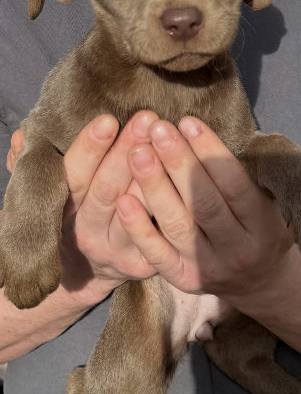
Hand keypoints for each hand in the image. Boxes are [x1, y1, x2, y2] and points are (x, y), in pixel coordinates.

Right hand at [6, 113, 160, 292]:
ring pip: (136, 209)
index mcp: (62, 210)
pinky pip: (160, 232)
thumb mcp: (47, 194)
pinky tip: (184, 175)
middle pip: (107, 189)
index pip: (73, 177)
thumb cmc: (72, 216)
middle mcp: (86, 232)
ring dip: (154, 172)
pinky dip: (173, 203)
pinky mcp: (143, 265)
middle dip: (127, 150)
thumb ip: (33, 166)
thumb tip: (22, 138)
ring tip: (168, 139)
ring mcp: (116, 251)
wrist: (85, 274)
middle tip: (146, 119)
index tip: (108, 120)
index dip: (90, 149)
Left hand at [117, 117, 295, 308]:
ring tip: (137, 152)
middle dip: (178, 163)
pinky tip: (122, 200)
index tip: (187, 122)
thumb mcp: (271, 202)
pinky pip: (157, 255)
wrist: (257, 282)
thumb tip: (254, 134)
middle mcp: (237, 249)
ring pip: (177, 225)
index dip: (210, 151)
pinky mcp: (183, 279)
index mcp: (263, 225)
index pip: (235, 184)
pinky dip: (140, 229)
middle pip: (204, 203)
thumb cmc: (259, 228)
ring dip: (154, 186)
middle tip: (157, 130)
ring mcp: (208, 267)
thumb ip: (255, 172)